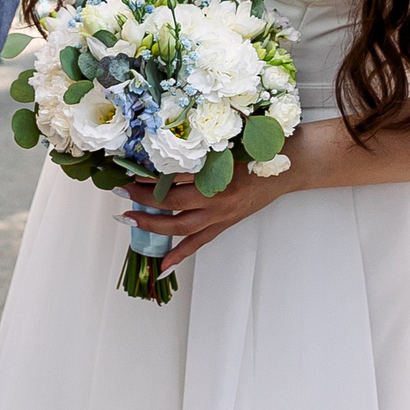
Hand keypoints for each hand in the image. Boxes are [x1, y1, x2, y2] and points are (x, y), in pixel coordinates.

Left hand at [121, 163, 298, 273]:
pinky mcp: (225, 224)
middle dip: (142, 200)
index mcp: (215, 173)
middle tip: (121, 194)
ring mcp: (221, 215)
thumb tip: (162, 154)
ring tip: (130, 221)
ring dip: (152, 225)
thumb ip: (196, 152)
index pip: (172, 178)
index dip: (147, 177)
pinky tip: (164, 265)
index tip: (127, 172)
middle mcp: (216, 197)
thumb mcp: (224, 145)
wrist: (288, 166)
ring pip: (180, 226)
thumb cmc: (258, 149)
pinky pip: (199, 242)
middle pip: (171, 203)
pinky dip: (180, 254)